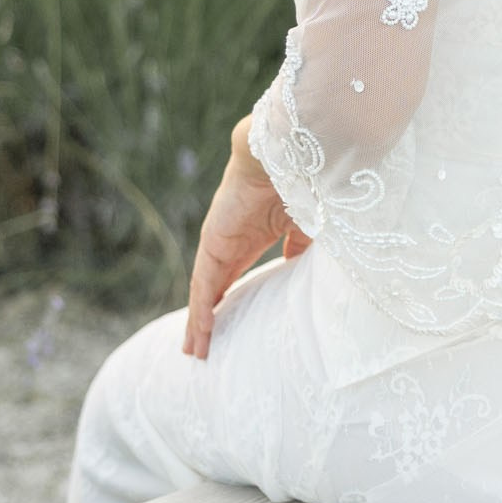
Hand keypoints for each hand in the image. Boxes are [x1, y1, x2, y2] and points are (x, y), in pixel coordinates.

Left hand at [183, 121, 311, 359]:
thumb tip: (295, 266)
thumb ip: (299, 244)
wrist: (285, 152)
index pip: (237, 273)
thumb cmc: (300, 179)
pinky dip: (201, 310)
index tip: (232, 323)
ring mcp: (219, 241)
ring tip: (196, 350)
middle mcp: (232, 239)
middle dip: (210, 317)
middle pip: (216, 286)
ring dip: (200, 321)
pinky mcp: (212, 243)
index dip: (233, 298)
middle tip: (205, 348)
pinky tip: (199, 332)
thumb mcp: (305, 221)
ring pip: (205, 290)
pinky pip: (204, 284)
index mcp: (254, 233)